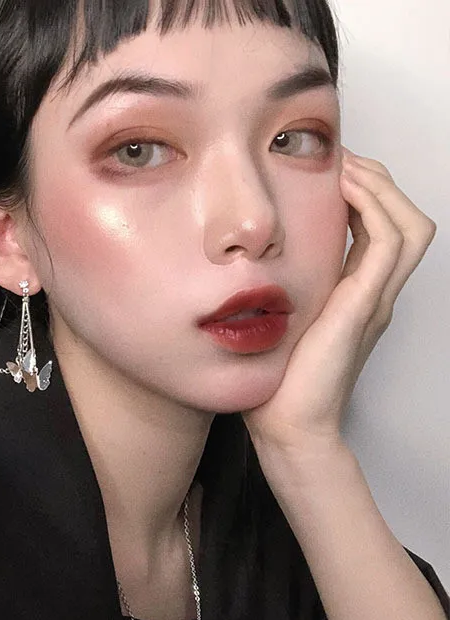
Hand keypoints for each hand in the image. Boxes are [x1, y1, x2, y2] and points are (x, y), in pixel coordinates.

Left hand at [242, 147, 436, 457]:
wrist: (288, 426)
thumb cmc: (276, 382)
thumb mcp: (275, 322)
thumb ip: (277, 292)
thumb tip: (243, 265)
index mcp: (355, 296)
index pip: (378, 229)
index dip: (362, 194)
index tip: (325, 172)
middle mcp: (372, 294)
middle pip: (404, 219)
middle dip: (376, 181)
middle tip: (338, 160)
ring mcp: (374, 300)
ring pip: (409, 225)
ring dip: (380, 188)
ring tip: (343, 168)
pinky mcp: (364, 306)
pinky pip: (389, 242)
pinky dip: (373, 208)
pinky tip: (341, 192)